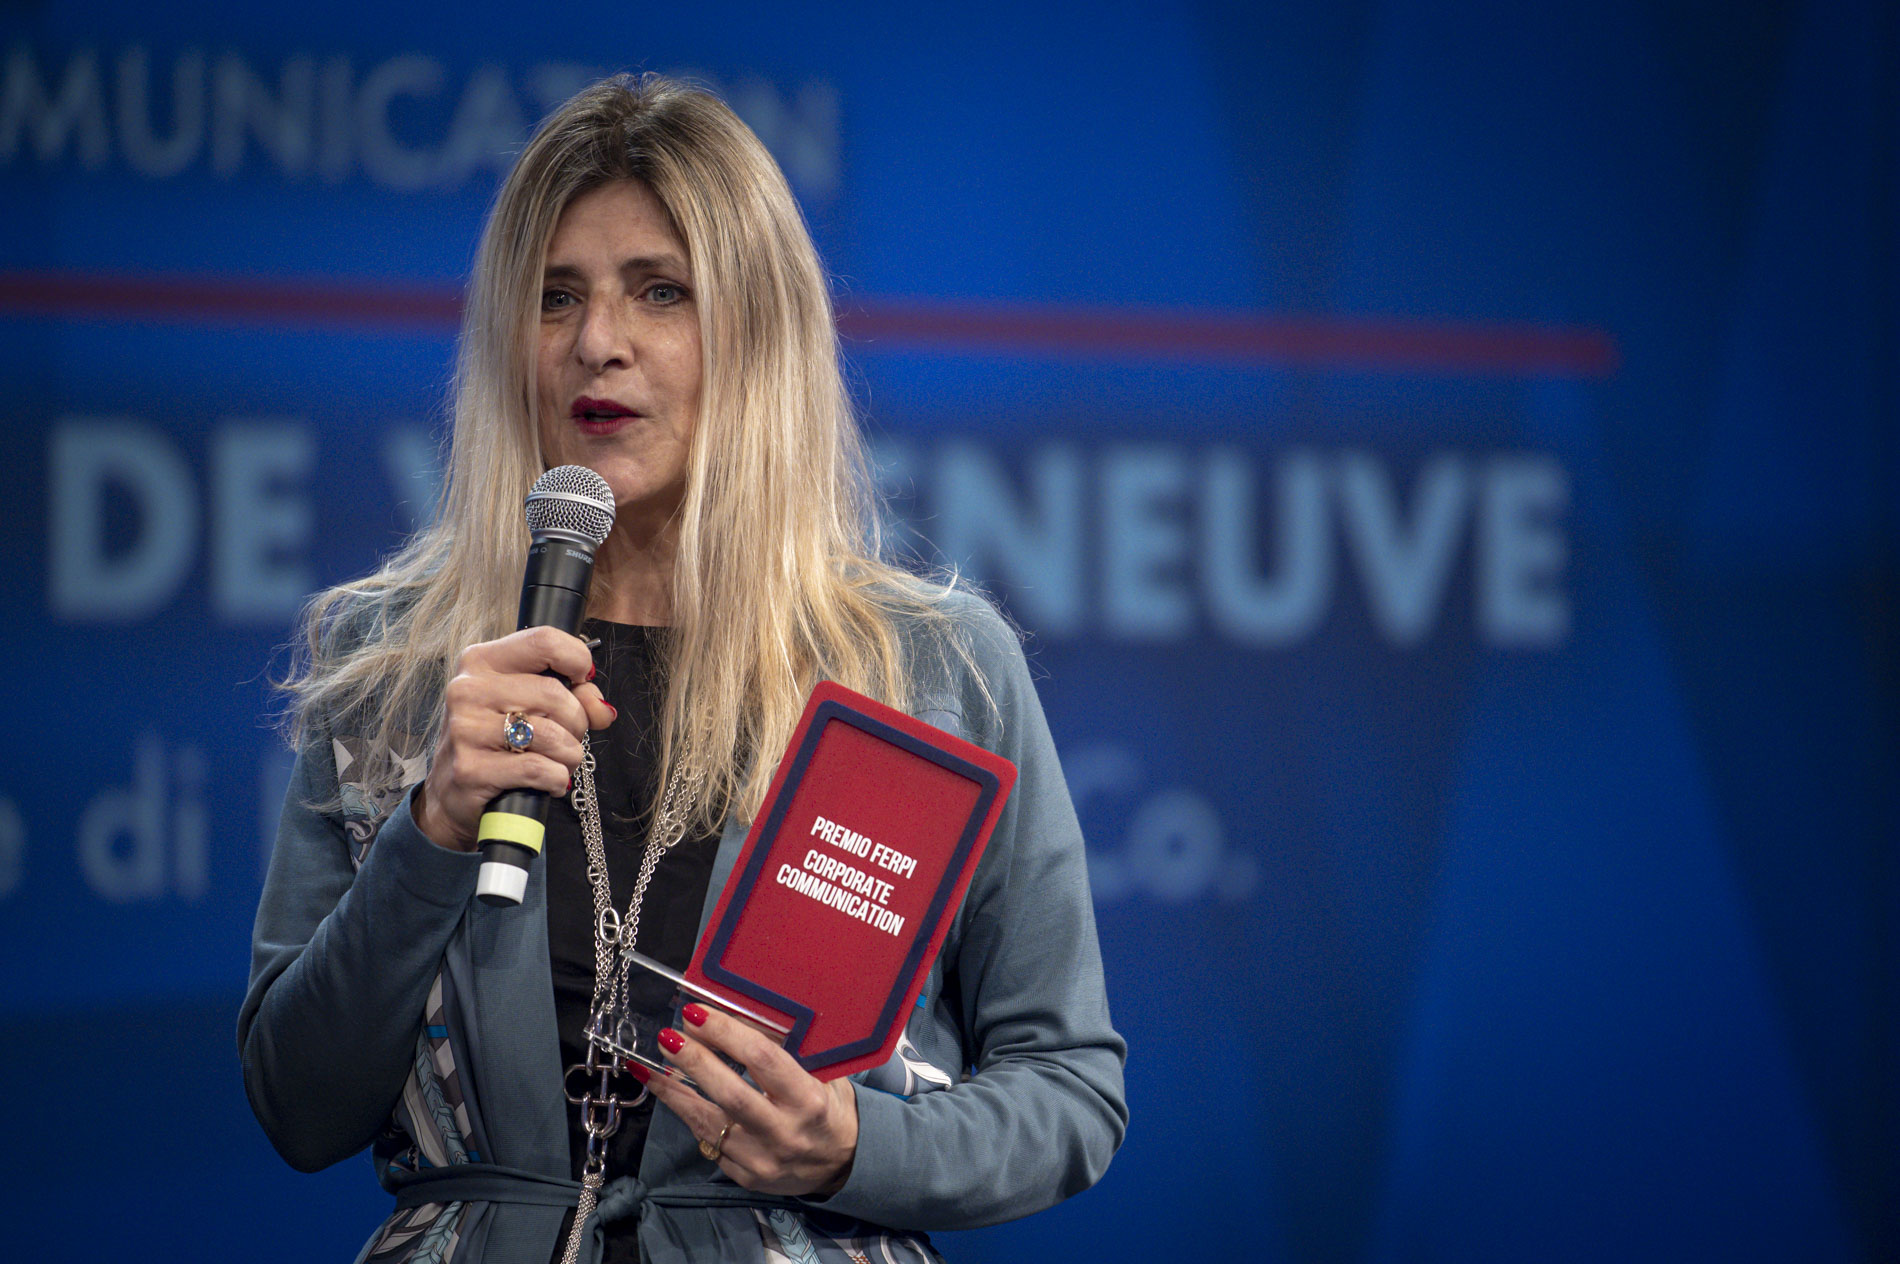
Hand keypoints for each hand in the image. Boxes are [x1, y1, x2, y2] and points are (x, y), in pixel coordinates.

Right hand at [412, 627, 614, 850]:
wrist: (453, 790)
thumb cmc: (499, 740)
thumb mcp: (532, 705)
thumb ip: (576, 696)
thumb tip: (602, 709)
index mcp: (481, 661)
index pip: (544, 640)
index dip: (577, 661)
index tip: (581, 682)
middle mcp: (468, 689)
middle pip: (554, 693)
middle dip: (576, 722)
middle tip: (567, 737)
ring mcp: (466, 730)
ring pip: (551, 735)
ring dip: (569, 754)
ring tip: (557, 761)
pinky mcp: (470, 770)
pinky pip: (539, 769)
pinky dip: (556, 778)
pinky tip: (547, 781)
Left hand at [641, 1003, 857, 1196]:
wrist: (842, 1164)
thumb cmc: (829, 1107)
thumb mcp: (822, 1074)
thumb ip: (785, 1050)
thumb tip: (734, 1017)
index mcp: (809, 1100)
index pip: (763, 1059)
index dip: (726, 1033)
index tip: (697, 1013)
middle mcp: (785, 1132)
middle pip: (731, 1093)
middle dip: (694, 1061)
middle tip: (668, 1036)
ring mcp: (762, 1159)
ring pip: (708, 1122)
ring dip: (675, 1090)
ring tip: (651, 1065)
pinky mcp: (745, 1176)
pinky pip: (708, 1141)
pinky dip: (687, 1113)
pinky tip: (669, 1092)